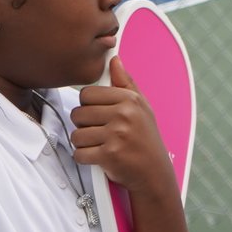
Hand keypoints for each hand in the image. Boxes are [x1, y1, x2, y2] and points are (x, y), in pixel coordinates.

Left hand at [70, 61, 176, 204]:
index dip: (89, 106)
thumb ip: (125, 83)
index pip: (87, 94)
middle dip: (84, 126)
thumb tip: (114, 59)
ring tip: (101, 146)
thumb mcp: (142, 108)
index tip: (100, 116)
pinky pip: (79, 153)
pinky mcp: (109, 155)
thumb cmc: (146, 140)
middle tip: (101, 133)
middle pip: (78, 113)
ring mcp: (117, 134)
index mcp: (129, 100)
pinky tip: (99, 158)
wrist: (154, 173)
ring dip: (84, 144)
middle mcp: (124, 114)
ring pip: (76, 135)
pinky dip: (85, 159)